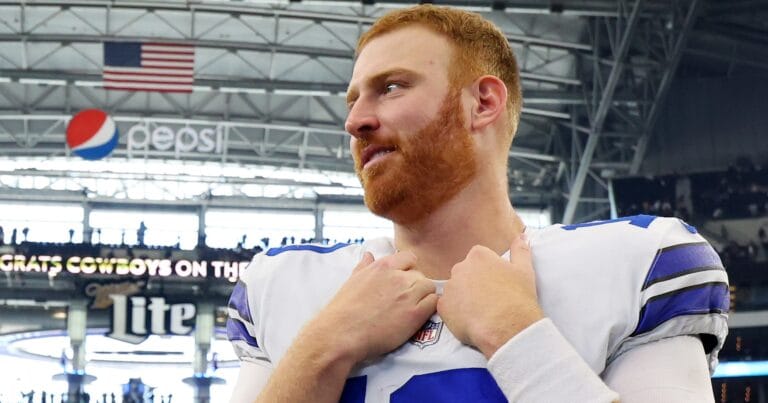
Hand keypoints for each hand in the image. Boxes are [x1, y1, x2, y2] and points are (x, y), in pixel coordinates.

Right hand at [306, 251, 437, 364]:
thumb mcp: (352, 280)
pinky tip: (417, 317)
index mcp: (384, 266)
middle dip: (416, 286)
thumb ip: (364, 266)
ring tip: (411, 309)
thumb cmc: (343, 309)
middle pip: (421, 274)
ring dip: (424, 297)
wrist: (342, 333)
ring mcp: (408, 295)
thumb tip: (368, 255)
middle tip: (405, 300)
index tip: (402, 283)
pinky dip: (429, 309)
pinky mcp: (415, 314)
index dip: (408, 270)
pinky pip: (433, 304)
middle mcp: (399, 276)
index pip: (410, 258)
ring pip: (430, 288)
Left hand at [437, 234, 543, 358]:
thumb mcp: (525, 270)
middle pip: (464, 274)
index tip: (496, 286)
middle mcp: (460, 267)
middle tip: (489, 300)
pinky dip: (456, 314)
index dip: (488, 274)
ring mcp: (449, 287)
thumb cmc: (518, 298)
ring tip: (481, 312)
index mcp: (478, 255)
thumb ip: (520, 250)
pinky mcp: (443, 307)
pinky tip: (471, 320)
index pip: (478, 259)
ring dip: (463, 299)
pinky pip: (447, 308)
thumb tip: (521, 236)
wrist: (508, 327)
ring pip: (455, 291)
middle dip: (473, 285)